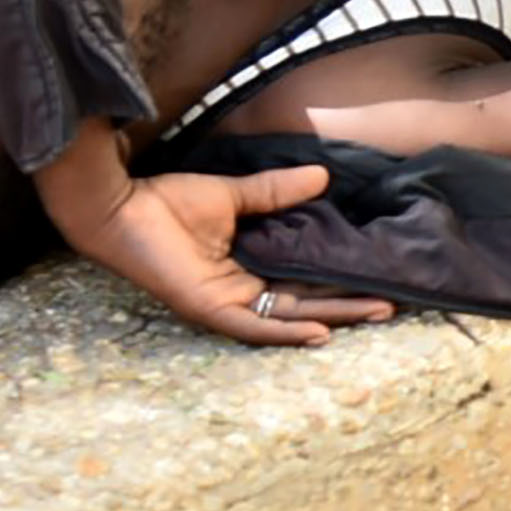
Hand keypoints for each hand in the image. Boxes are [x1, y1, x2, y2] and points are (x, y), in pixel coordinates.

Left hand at [62, 164, 396, 347]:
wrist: (119, 207)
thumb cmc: (164, 202)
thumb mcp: (232, 195)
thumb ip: (274, 192)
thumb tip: (321, 177)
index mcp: (241, 269)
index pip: (300, 280)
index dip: (338, 280)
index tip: (376, 274)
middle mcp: (237, 292)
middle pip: (304, 304)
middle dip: (348, 305)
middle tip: (391, 303)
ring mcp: (223, 303)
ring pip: (287, 317)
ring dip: (332, 317)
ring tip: (374, 312)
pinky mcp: (207, 306)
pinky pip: (252, 326)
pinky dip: (286, 331)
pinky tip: (318, 333)